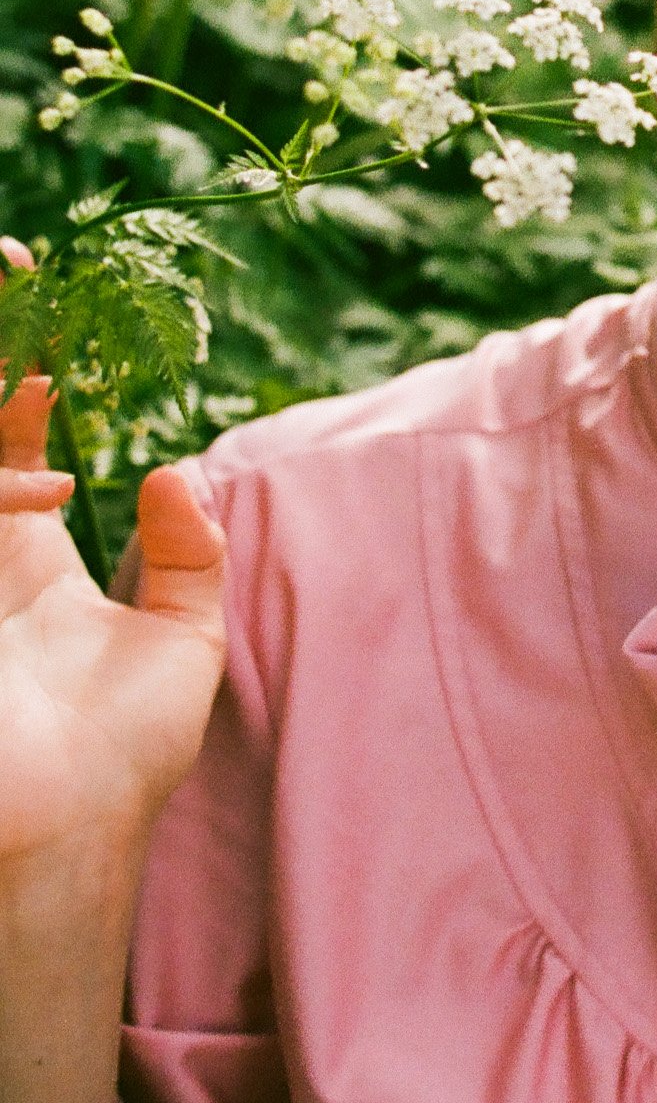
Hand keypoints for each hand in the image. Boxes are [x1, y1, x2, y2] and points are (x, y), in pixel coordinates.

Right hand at [0, 237, 227, 875]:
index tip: (42, 296)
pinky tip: (35, 436)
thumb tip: (178, 470)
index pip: (4, 442)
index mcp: (20, 561)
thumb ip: (191, 555)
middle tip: (14, 264)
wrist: (69, 837)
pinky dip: (0, 466)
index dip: (21, 371)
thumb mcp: (183, 642)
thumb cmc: (123, 759)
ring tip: (15, 292)